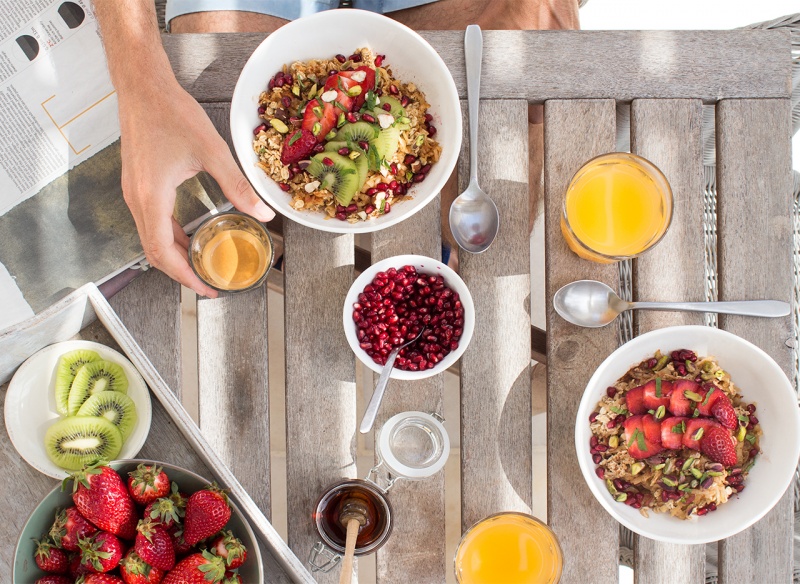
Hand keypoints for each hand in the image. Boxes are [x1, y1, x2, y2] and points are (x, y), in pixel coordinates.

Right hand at [118, 79, 274, 296]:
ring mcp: (134, 192)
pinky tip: (189, 238)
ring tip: (201, 266)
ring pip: (151, 238)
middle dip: (181, 272)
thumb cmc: (171, 113)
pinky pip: (151, 222)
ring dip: (174, 255)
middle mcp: (137, 199)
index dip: (184, 276)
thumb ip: (238, 186)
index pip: (163, 252)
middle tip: (208, 284)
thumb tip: (263, 213)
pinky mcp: (138, 184)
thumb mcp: (212, 151)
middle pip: (154, 251)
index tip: (206, 289)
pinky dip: (169, 236)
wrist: (142, 87)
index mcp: (152, 196)